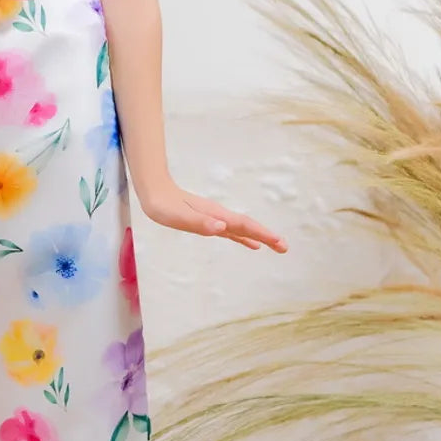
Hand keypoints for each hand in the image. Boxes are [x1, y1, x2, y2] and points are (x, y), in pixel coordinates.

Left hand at [138, 179, 287, 252]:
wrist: (155, 193)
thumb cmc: (165, 206)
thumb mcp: (180, 217)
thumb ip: (201, 223)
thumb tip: (222, 227)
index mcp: (216, 215)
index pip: (244, 225)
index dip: (262, 233)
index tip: (278, 242)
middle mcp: (219, 216)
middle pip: (248, 227)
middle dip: (267, 236)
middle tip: (285, 247)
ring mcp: (216, 219)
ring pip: (243, 229)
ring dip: (260, 237)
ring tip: (276, 246)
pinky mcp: (210, 222)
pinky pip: (233, 231)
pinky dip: (245, 238)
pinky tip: (252, 244)